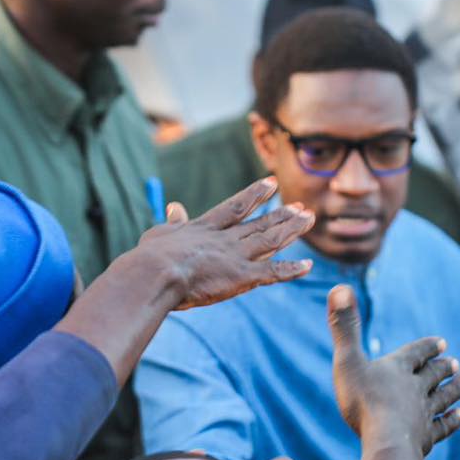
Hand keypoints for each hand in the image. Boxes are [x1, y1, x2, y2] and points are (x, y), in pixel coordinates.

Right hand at [133, 178, 314, 309]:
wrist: (156, 272)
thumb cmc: (150, 257)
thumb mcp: (159, 234)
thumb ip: (172, 223)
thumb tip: (174, 207)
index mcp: (205, 228)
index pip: (235, 207)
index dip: (254, 195)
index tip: (271, 183)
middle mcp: (225, 239)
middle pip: (259, 224)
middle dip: (281, 215)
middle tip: (301, 206)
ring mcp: (235, 256)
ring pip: (270, 240)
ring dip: (291, 231)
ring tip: (309, 220)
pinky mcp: (241, 277)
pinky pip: (272, 273)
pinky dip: (291, 270)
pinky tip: (308, 266)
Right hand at [327, 285, 459, 455]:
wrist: (387, 442)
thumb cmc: (364, 401)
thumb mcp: (347, 361)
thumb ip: (344, 327)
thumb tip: (339, 288)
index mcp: (397, 368)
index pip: (415, 353)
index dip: (427, 347)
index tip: (441, 342)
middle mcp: (415, 388)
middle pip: (433, 375)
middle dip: (442, 367)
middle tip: (455, 362)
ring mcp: (423, 413)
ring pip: (444, 397)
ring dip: (456, 388)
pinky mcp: (426, 437)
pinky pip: (443, 426)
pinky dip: (453, 420)